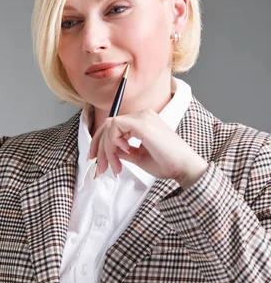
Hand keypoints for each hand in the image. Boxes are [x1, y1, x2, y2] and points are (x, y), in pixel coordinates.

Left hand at [88, 109, 208, 188]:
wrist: (185, 168)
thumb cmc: (167, 163)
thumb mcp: (138, 157)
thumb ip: (123, 151)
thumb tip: (109, 151)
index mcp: (143, 121)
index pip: (113, 126)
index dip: (100, 142)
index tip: (97, 160)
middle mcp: (142, 115)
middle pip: (108, 124)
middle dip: (98, 146)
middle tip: (100, 166)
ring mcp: (142, 117)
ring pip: (110, 127)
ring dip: (106, 149)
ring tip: (115, 166)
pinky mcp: (142, 124)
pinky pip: (115, 128)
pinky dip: (113, 142)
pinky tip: (123, 154)